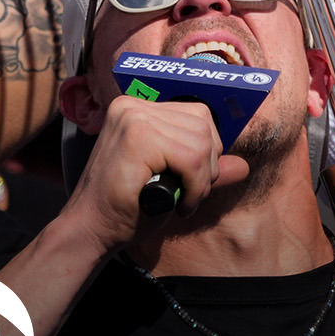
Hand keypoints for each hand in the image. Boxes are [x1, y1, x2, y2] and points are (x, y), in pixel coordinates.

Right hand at [59, 94, 248, 254]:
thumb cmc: (127, 207)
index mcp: (137, 108)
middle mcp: (133, 106)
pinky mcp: (138, 137)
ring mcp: (134, 118)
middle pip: (203, 123)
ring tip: (181, 199)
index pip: (197, 112)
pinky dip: (195, 187)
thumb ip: (204, 169)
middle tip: (189, 192)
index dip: (207, 147)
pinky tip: (178, 204)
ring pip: (201, 142)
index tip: (197, 175)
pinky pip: (193, 159)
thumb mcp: (173, 182)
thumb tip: (243, 166)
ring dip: (202, 180)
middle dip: (208, 164)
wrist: (91, 230)